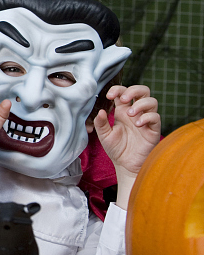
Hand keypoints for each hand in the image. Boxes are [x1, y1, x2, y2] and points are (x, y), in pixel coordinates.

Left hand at [94, 84, 160, 208]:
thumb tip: (100, 111)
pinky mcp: (153, 130)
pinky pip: (155, 117)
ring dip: (140, 104)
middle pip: (142, 91)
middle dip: (133, 90)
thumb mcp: (104, 136)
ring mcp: (146, 120)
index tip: (109, 95)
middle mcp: (136, 113)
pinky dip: (147, 117)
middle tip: (123, 99)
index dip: (118, 89)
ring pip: (152, 101)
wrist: (126, 165)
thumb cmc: (116, 149)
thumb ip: (101, 123)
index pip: (124, 92)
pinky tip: (137, 124)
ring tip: (130, 114)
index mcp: (123, 111)